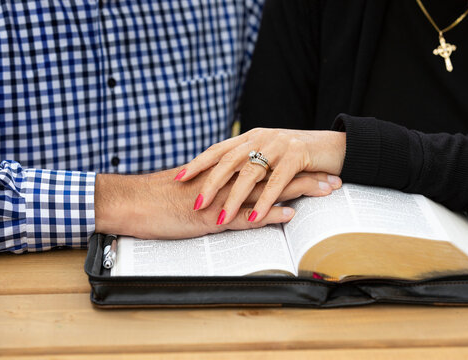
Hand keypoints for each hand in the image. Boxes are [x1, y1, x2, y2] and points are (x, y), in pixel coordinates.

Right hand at [94, 167, 339, 238]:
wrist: (133, 202)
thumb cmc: (161, 198)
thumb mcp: (197, 190)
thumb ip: (220, 190)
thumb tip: (237, 194)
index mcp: (226, 174)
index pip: (267, 168)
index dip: (293, 169)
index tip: (317, 170)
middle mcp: (227, 182)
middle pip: (276, 175)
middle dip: (307, 176)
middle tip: (335, 179)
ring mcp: (221, 199)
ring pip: (267, 191)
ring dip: (298, 191)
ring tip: (326, 192)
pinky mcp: (210, 217)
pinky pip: (244, 215)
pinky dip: (267, 213)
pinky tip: (288, 214)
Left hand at [176, 128, 345, 224]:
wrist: (334, 146)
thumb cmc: (299, 156)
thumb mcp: (268, 155)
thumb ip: (248, 162)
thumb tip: (222, 179)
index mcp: (250, 137)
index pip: (218, 149)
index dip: (198, 162)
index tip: (179, 177)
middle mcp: (261, 137)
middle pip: (228, 160)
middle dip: (210, 183)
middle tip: (196, 203)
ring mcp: (279, 145)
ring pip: (250, 172)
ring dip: (235, 197)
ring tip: (221, 217)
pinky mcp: (298, 155)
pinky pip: (277, 181)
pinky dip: (265, 200)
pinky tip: (255, 216)